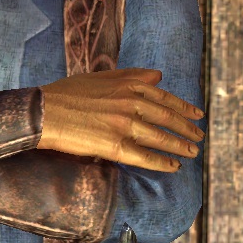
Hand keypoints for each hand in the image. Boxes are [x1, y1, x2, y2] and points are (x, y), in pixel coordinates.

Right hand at [37, 68, 204, 172]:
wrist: (43, 111)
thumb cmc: (66, 93)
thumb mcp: (100, 76)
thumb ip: (131, 76)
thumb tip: (158, 75)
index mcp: (126, 84)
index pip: (163, 97)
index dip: (183, 107)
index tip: (197, 114)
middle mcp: (129, 102)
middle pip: (166, 117)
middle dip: (186, 128)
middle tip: (199, 136)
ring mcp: (123, 124)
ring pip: (160, 137)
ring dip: (179, 146)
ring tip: (191, 152)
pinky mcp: (114, 145)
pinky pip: (144, 156)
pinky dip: (161, 162)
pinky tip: (173, 167)